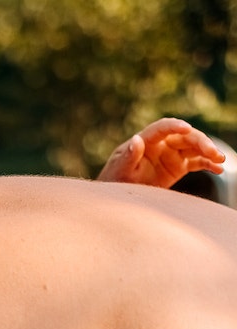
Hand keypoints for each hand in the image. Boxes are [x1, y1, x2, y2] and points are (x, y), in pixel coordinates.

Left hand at [97, 118, 225, 187]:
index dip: (174, 126)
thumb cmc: (115, 180)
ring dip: (208, 151)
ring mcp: (171, 154)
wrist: (119, 194)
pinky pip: (197, 162)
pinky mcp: (179, 166)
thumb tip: (136, 140)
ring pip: (194, 147)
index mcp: (146, 141)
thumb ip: (128, 156)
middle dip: (200, 142)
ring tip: (220, 159)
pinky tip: (219, 169)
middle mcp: (161, 144)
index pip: (162, 128)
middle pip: (185, 137)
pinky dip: (208, 164)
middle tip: (213, 152)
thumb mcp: (118, 170)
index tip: (186, 128)